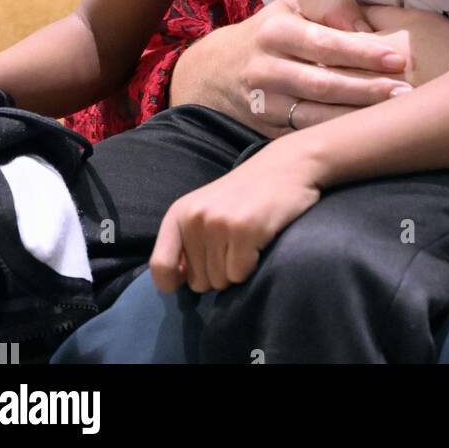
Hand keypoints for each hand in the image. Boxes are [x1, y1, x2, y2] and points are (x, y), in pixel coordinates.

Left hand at [149, 141, 320, 293]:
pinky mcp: (245, 230)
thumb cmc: (247, 193)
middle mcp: (194, 217)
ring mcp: (218, 223)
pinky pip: (240, 274)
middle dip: (218, 271)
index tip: (192, 276)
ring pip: (221, 281)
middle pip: (198, 282)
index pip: (159, 267)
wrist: (289, 165)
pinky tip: (260, 237)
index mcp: (178, 213)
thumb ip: (188, 240)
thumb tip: (175, 282)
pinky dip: (252, 264)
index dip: (175, 282)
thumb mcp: (207, 209)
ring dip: (237, 268)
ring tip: (248, 237)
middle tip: (235, 241)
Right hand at [168, 0, 448, 135]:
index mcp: (275, 32)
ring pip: (313, 117)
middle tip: (405, 92)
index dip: (362, 51)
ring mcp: (262, 106)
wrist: (214, 72)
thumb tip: (364, 27)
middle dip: (367, 89)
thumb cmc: (270, 32)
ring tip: (394, 116)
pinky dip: (334, 138)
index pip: (324, 43)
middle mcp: (265, 69)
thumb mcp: (293, 5)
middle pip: (322, 84)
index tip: (398, 57)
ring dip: (355, 118)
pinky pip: (304, 137)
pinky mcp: (265, 132)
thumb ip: (332, 6)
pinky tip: (364, 136)